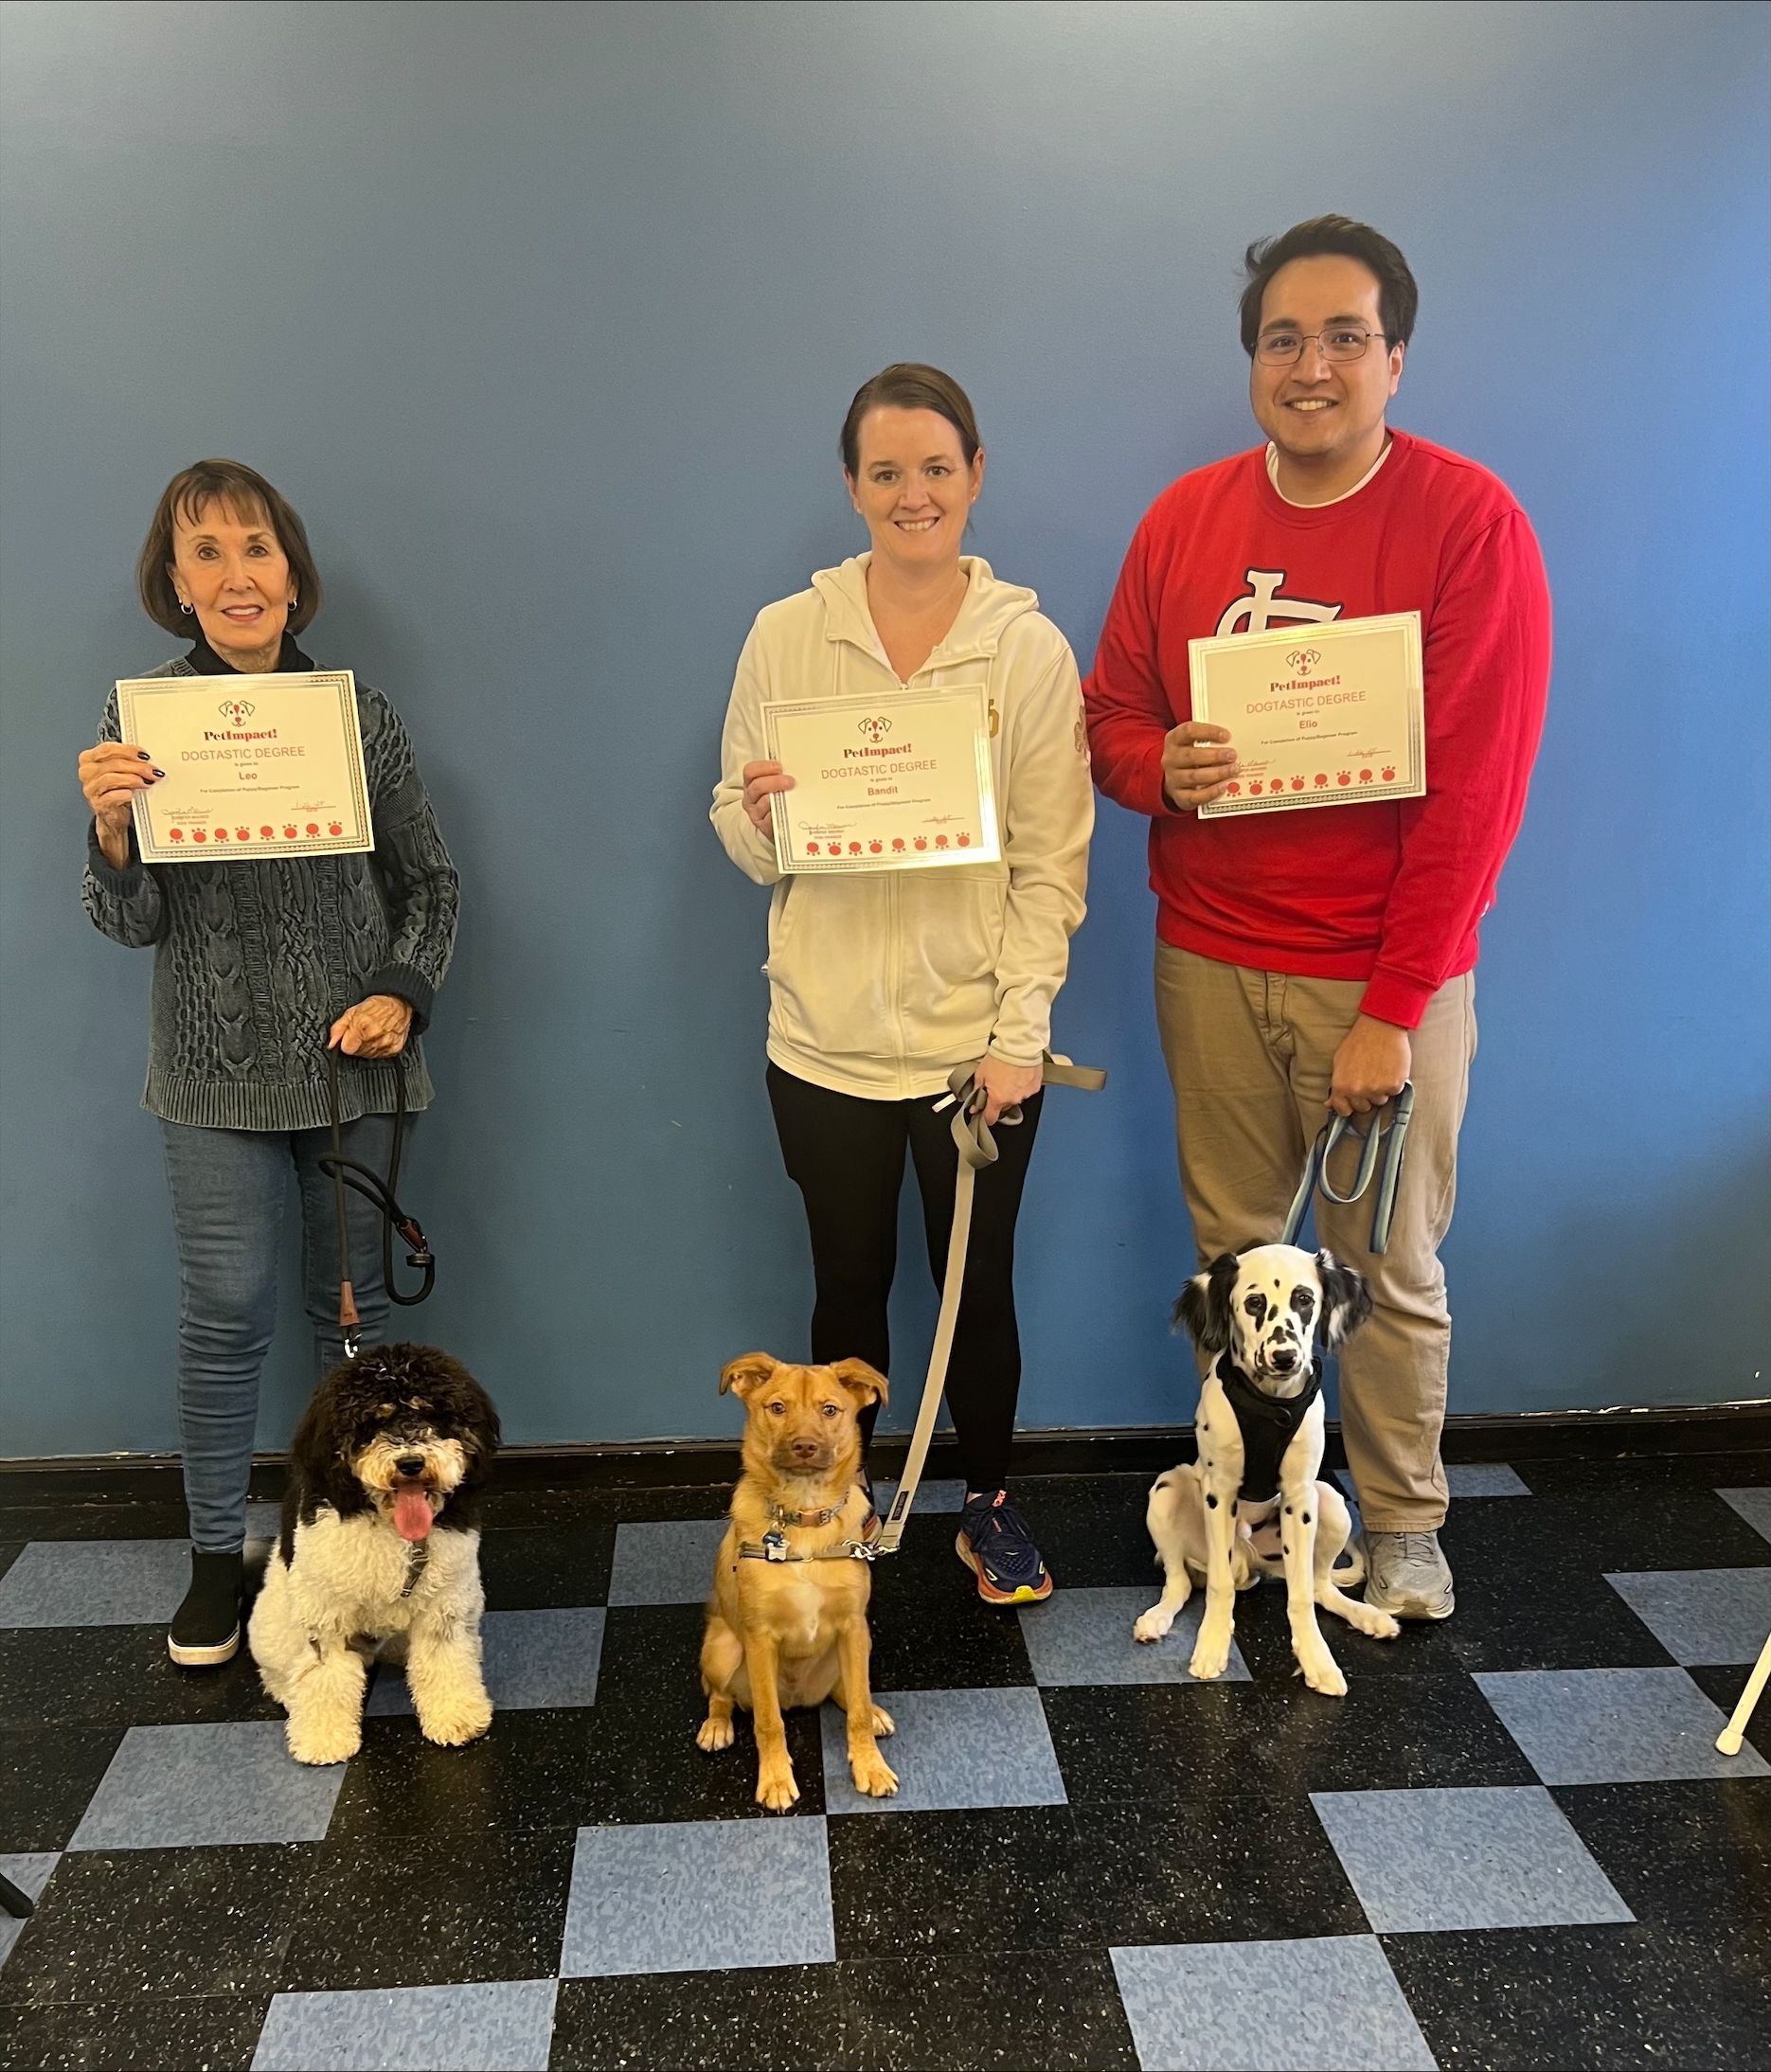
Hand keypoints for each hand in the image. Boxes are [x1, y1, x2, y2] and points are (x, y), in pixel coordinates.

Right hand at [80, 741, 162, 861]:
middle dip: (137, 767)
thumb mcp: (122, 771)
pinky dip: (123, 794)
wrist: (114, 814)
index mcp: (89, 758)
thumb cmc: (117, 789)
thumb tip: (148, 759)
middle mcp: (87, 772)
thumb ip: (129, 761)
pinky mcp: (97, 804)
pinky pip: (110, 797)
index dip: (128, 750)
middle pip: (112, 764)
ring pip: (110, 778)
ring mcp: (90, 789)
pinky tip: (133, 794)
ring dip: (132, 779)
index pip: (108, 749)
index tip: (145, 755)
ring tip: (146, 782)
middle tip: (153, 771)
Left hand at [328, 995, 413, 1059]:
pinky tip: (380, 1037)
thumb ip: (338, 1028)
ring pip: (367, 1055)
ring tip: (371, 1033)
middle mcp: (375, 1037)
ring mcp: (385, 1044)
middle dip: (356, 1044)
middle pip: (356, 1053)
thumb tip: (332, 1043)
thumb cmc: (378, 1006)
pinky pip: (379, 1055)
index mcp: (362, 1026)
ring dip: (367, 1046)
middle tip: (362, 1032)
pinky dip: (378, 1048)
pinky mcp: (394, 1049)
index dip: (345, 1042)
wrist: (399, 1004)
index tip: (349, 1036)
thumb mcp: (352, 1011)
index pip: (346, 1049)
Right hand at [740, 759, 794, 831]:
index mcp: (751, 783)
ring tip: (791, 794)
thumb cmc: (777, 799)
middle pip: (757, 786)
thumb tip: (795, 765)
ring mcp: (756, 812)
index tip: (778, 767)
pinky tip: (788, 809)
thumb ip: (779, 774)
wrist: (776, 824)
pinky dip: (780, 813)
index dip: (763, 767)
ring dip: (778, 797)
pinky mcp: (763, 826)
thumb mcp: (774, 784)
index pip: (750, 771)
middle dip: (774, 782)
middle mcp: (750, 798)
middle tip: (790, 781)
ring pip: (764, 802)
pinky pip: (770, 819)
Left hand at [973, 1054, 1041, 1127]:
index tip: (983, 1112)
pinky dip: (1023, 1084)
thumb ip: (977, 1090)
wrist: (1019, 1045)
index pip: (991, 1118)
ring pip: (1016, 1097)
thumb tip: (974, 1101)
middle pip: (1004, 1106)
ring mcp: (1025, 1093)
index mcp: (998, 1099)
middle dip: (999, 1098)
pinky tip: (1019, 1074)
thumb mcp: (981, 1073)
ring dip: (1012, 1090)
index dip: (985, 1116)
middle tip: (996, 1083)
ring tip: (1009, 1075)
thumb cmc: (1000, 1057)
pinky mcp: (1035, 1086)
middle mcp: (1013, 1099)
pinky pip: (1026, 1089)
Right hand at [1161, 722, 1235, 810]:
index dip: (1208, 732)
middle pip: (1191, 755)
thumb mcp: (1195, 743)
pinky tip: (1224, 786)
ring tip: (1233, 770)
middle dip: (1215, 755)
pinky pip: (1195, 796)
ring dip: (1217, 773)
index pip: (1188, 731)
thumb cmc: (1192, 757)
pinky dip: (1211, 792)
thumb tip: (1236, 739)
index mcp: (1173, 740)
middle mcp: (1170, 759)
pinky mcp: (1179, 796)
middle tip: (1232, 755)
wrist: (1177, 780)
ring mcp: (1173, 778)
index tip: (1226, 736)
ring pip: (1194, 776)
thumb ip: (1210, 740)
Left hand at [1328, 1014, 1409, 1117]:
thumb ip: (1336, 1085)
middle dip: (1364, 1097)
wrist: (1381, 1027)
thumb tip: (1330, 1104)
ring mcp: (1377, 1089)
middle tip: (1368, 1079)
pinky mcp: (1395, 1084)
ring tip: (1379, 1070)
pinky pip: (1394, 1092)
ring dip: (1380, 1090)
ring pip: (1380, 1100)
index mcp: (1341, 1085)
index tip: (1351, 1102)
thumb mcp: (1339, 1061)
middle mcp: (1358, 1090)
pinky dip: (1393, 1083)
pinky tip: (1389, 1068)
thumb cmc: (1359, 1041)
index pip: (1343, 1110)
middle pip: (1363, 1107)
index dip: (1347, 1106)